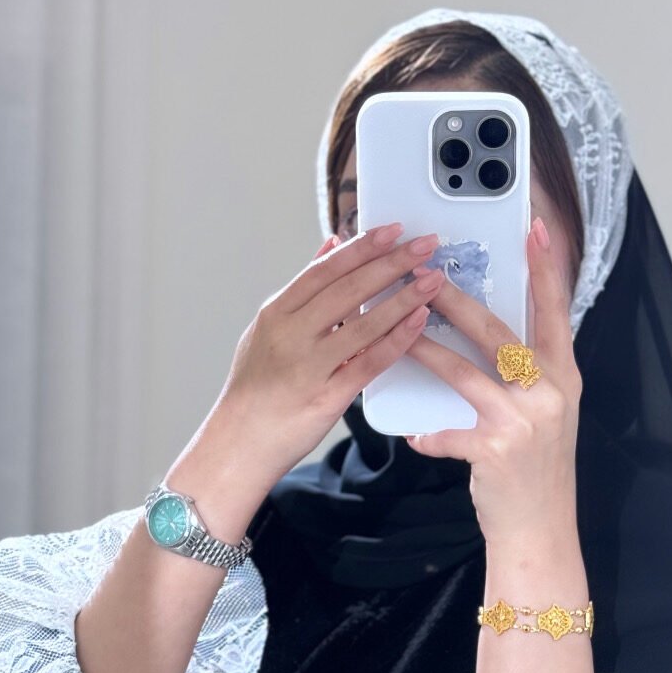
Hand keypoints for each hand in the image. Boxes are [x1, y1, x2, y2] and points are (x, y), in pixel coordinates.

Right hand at [212, 223, 447, 487]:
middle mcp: (292, 333)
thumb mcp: (267, 330)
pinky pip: (369, 361)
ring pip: (364, 322)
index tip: (393, 229)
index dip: (362, 247)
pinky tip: (419, 321)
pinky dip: (397, 338)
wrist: (239, 443)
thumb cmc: (255, 389)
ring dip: (403, 297)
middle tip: (425, 244)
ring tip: (432, 279)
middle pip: (349, 288)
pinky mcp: (326, 396)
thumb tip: (330, 246)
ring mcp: (309, 365)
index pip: (326, 269)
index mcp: (277, 313)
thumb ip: (302, 289)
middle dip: (392, 262)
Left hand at [402, 218, 581, 552]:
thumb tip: (487, 338)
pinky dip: (428, 433)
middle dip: (458, 299)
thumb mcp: (542, 414)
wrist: (540, 529)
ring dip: (426, 349)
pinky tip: (414, 433)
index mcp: (562, 375)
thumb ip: (524, 375)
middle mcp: (549, 391)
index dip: (546, 268)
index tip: (534, 228)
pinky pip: (448, 433)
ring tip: (398, 330)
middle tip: (426, 271)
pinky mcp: (497, 450)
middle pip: (498, 332)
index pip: (555, 310)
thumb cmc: (533, 469)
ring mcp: (524, 420)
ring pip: (465, 372)